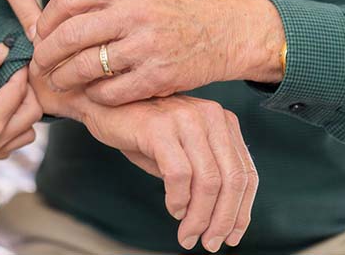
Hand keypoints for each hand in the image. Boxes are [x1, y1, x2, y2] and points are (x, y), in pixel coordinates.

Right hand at [0, 44, 41, 170]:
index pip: (20, 89)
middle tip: (12, 71)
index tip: (15, 53)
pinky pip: (14, 141)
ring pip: (29, 131)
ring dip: (24, 110)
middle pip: (34, 112)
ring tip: (6, 91)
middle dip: (28, 89)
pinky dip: (15, 125)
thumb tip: (4, 49)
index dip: (20, 68)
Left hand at [33, 0, 284, 104]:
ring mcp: (146, 46)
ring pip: (87, 67)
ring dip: (65, 78)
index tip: (40, 34)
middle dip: (46, 54)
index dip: (46, 20)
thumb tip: (62, 12)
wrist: (230, 29)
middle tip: (38, 65)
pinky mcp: (158, 76)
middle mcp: (134, 13)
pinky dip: (95, 96)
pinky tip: (92, 94)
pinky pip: (111, 92)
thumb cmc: (181, 7)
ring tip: (58, 82)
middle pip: (70, 36)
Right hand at [82, 96, 257, 252]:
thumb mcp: (180, 150)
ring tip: (188, 235)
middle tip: (209, 243)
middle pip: (232, 179)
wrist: (99, 103)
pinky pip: (179, 174)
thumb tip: (221, 218)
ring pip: (208, 181)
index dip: (242, 211)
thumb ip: (203, 173)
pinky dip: (178, 199)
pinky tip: (173, 210)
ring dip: (199, 217)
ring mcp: (186, 118)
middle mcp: (210, 115)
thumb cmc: (139, 129)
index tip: (232, 236)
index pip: (245, 172)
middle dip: (223, 219)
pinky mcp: (159, 127)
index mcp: (221, 121)